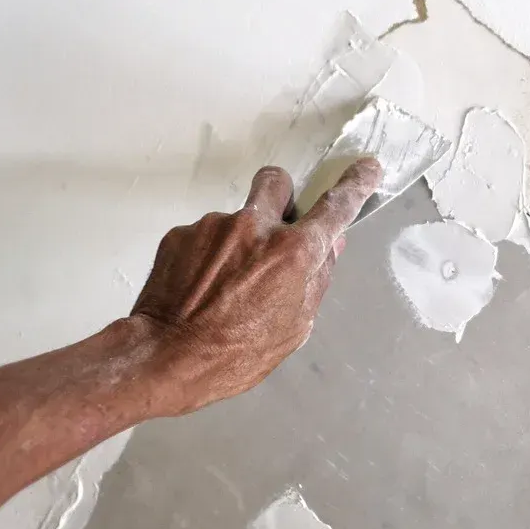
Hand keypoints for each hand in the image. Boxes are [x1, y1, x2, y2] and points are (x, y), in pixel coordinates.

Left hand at [126, 158, 382, 415]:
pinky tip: (200, 289)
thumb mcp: (294, 327)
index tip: (366, 170)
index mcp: (294, 253)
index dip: (356, 185)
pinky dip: (207, 257)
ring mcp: (214, 226)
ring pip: (237, 218)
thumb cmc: (233, 355)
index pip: (336, 206)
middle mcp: (255, 227)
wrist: (163, 358)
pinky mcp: (182, 234)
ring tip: (225, 288)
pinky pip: (205, 236)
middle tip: (274, 232)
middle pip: (277, 182)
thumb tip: (330, 248)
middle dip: (281, 198)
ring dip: (238, 242)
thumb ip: (316, 280)